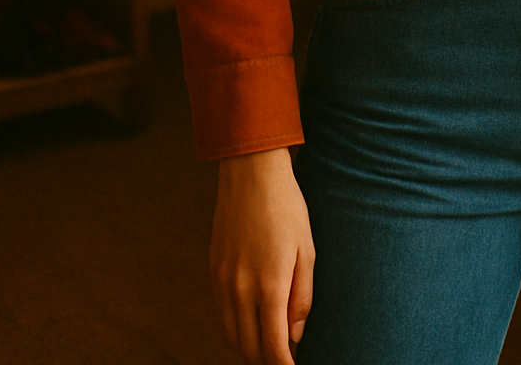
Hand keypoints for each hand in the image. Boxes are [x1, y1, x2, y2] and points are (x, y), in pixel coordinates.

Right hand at [210, 146, 314, 363]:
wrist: (251, 173)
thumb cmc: (286, 208)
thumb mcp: (307, 250)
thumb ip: (302, 297)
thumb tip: (295, 335)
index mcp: (269, 285)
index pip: (272, 346)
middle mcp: (241, 288)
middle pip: (248, 347)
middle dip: (266, 358)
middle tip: (284, 353)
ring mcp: (222, 281)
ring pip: (230, 335)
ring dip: (248, 346)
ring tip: (269, 339)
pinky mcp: (213, 270)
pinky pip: (220, 314)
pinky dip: (234, 326)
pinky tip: (251, 318)